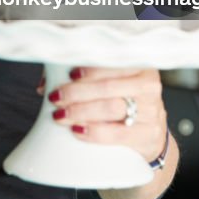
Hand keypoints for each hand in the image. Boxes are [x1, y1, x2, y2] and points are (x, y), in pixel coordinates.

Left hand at [46, 67, 167, 162]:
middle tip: (55, 98)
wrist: (148, 135)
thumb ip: (79, 78)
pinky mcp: (149, 135)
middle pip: (107, 86)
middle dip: (76, 92)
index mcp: (139, 66)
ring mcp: (152, 111)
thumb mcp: (108, 84)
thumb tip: (46, 84)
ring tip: (60, 115)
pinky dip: (94, 132)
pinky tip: (77, 130)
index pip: (113, 63)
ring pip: (111, 108)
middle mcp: (149, 86)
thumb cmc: (120, 102)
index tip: (69, 74)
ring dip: (80, 111)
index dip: (89, 69)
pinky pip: (118, 133)